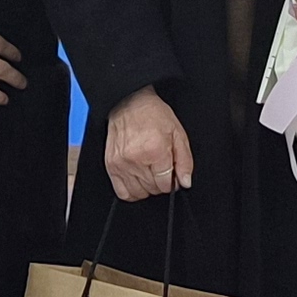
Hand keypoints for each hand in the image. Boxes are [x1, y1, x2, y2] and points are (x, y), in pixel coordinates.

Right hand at [105, 86, 194, 200]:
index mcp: (154, 151)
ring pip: (138, 193)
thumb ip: (184, 161)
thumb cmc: (153, 114)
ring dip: (147, 187)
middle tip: (161, 169)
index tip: (172, 174)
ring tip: (150, 173)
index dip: (172, 182)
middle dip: (161, 182)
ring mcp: (121, 164)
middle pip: (153, 189)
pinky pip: (122, 192)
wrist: (129, 103)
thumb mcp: (178, 133)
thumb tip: (185, 182)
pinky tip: (138, 180)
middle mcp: (136, 159)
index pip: (166, 184)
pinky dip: (132, 191)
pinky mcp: (111, 166)